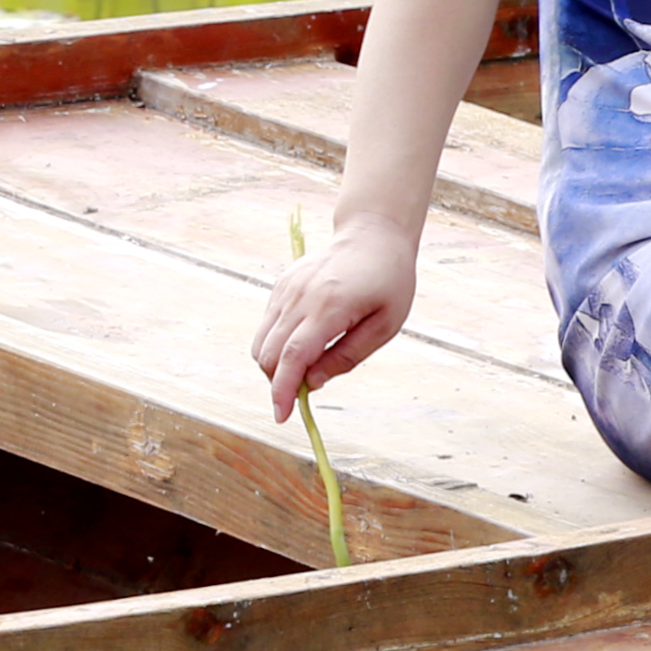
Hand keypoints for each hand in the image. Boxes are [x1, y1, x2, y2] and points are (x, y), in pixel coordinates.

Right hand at [254, 212, 416, 419]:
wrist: (372, 234)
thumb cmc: (388, 281)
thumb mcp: (385, 325)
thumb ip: (347, 356)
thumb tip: (312, 384)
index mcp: (330, 307)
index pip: (293, 357)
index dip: (283, 391)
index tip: (282, 416)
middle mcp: (300, 297)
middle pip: (269, 354)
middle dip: (278, 383)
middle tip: (302, 395)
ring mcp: (286, 289)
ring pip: (261, 342)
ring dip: (274, 366)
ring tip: (306, 369)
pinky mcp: (281, 285)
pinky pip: (268, 326)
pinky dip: (276, 345)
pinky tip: (304, 343)